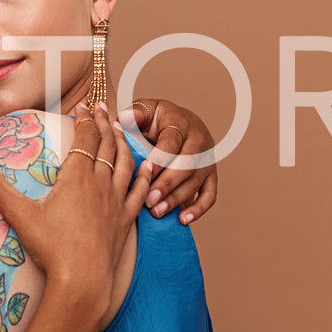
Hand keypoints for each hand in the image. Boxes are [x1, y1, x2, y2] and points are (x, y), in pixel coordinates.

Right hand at [0, 103, 153, 303]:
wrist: (82, 282)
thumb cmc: (50, 248)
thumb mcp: (17, 213)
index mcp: (77, 176)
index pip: (85, 137)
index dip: (85, 118)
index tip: (83, 104)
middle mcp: (101, 184)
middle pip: (106, 144)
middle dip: (103, 122)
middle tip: (100, 107)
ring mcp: (116, 202)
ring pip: (126, 162)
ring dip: (123, 142)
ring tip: (119, 129)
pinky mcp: (125, 221)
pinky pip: (139, 191)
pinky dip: (144, 174)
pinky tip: (149, 166)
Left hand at [128, 98, 218, 224]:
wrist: (176, 122)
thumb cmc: (154, 119)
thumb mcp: (144, 111)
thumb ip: (133, 115)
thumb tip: (121, 119)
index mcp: (180, 121)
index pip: (172, 141)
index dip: (160, 157)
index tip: (145, 171)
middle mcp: (198, 139)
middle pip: (188, 164)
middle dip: (168, 183)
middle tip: (149, 199)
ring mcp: (207, 158)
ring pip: (196, 181)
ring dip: (177, 198)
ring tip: (156, 211)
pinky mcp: (211, 175)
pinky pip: (210, 194)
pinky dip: (199, 209)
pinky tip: (182, 220)